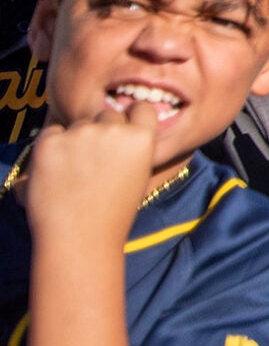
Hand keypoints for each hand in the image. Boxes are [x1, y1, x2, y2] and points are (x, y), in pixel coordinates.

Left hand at [19, 106, 162, 246]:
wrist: (80, 238)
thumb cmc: (113, 213)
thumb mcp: (139, 175)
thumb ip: (133, 147)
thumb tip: (122, 128)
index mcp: (141, 138)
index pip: (140, 108)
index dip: (131, 119)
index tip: (124, 132)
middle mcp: (113, 130)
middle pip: (107, 115)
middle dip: (102, 132)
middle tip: (94, 162)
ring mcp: (81, 134)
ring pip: (79, 125)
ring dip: (76, 140)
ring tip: (74, 174)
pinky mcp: (50, 142)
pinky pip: (51, 134)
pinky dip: (52, 148)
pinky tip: (58, 173)